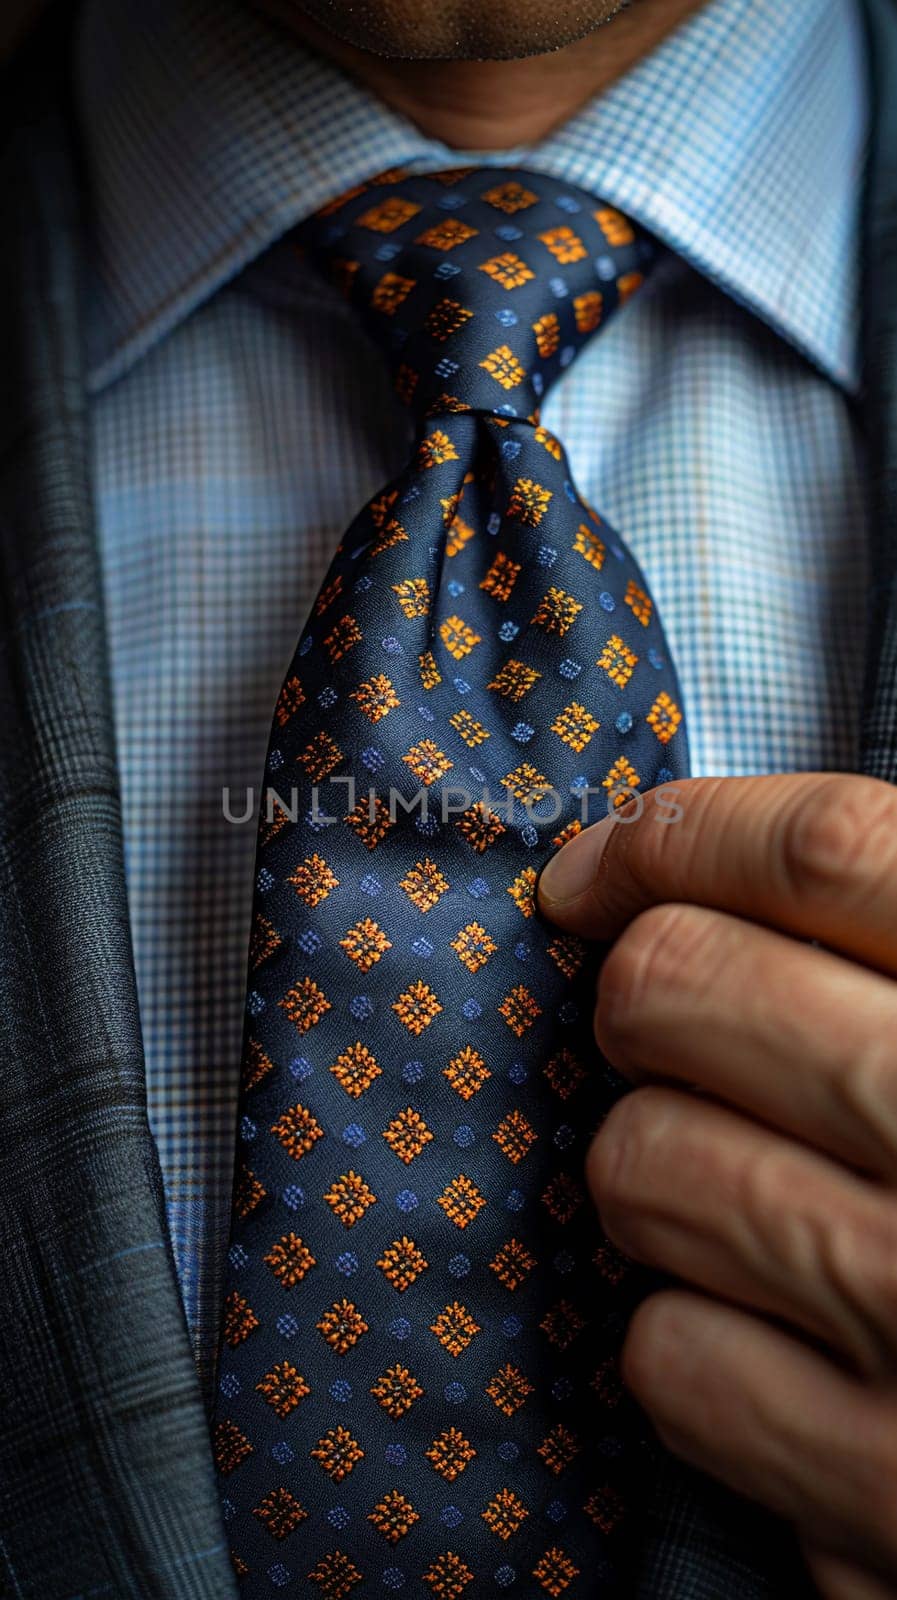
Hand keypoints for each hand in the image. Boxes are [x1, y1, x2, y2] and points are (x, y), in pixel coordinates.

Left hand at [537, 774, 896, 1599]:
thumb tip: (741, 860)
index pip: (828, 853)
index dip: (684, 836)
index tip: (605, 866)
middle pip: (681, 988)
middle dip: (636, 993)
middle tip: (663, 1022)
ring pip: (644, 1162)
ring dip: (656, 1165)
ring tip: (741, 1187)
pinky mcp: (884, 1493)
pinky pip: (672, 1354)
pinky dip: (692, 1336)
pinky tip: (776, 1337)